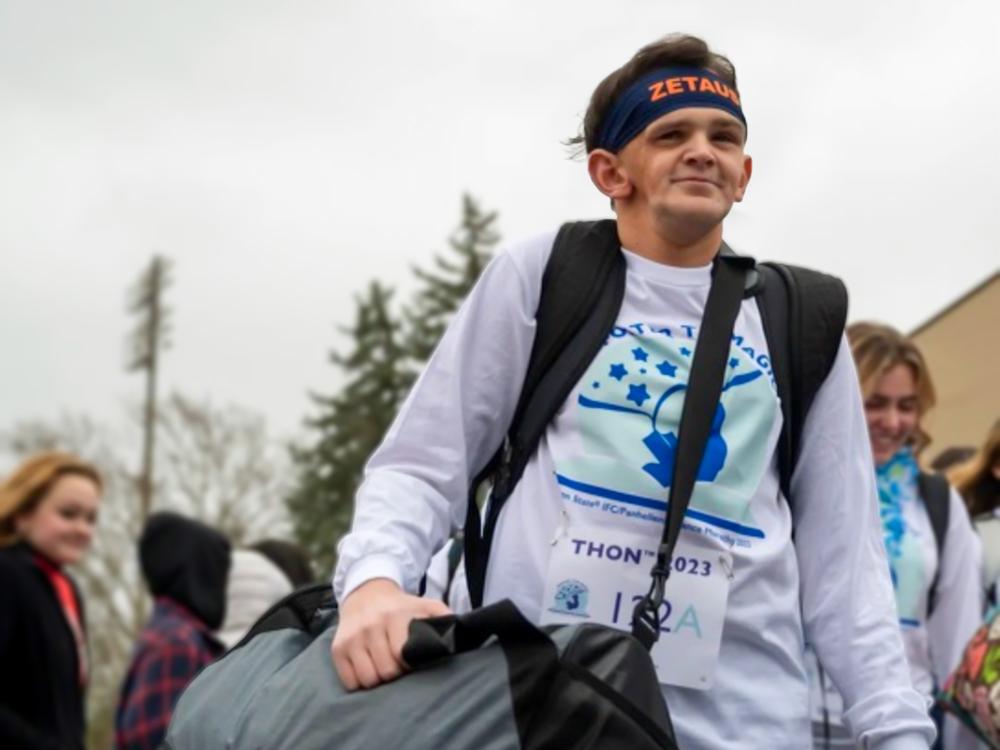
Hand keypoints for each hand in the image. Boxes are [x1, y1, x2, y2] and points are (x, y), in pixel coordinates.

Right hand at [331, 578, 450, 690]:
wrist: (366, 593)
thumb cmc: (402, 606)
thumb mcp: (426, 605)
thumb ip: (444, 617)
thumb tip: (460, 633)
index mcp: (395, 617)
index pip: (401, 656)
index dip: (409, 665)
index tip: (412, 662)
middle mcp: (371, 626)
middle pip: (385, 672)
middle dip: (395, 674)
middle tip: (398, 666)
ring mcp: (352, 638)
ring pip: (367, 679)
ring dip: (378, 679)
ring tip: (383, 667)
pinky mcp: (337, 648)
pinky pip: (349, 681)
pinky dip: (359, 681)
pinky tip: (368, 668)